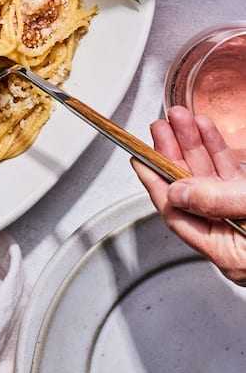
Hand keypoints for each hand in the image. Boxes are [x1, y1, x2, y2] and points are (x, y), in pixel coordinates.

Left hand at [132, 106, 245, 283]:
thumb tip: (175, 194)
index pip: (178, 216)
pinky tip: (208, 132)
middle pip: (192, 194)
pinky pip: (235, 178)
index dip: (155, 182)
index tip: (138, 156)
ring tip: (179, 118)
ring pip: (213, 181)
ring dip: (196, 146)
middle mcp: (239, 241)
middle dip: (174, 154)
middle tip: (160, 125)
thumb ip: (216, 200)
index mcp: (233, 255)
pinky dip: (222, 152)